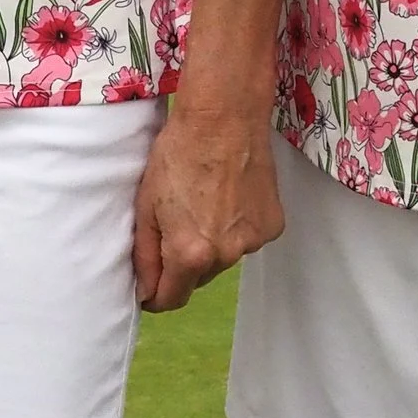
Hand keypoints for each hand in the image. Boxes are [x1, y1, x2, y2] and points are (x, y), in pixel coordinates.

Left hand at [134, 104, 283, 311]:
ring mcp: (253, 242)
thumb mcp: (146, 204)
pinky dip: (235, 227)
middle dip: (182, 263)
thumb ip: (144, 254)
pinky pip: (246, 239)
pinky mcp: (272, 227)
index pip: (171, 299)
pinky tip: (228, 196)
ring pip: (223, 258)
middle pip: (198, 278)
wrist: (224, 118)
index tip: (148, 284)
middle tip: (175, 223)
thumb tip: (144, 290)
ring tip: (203, 202)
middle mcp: (225, 256)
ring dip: (211, 244)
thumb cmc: (177, 154)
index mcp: (189, 254)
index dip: (155, 295)